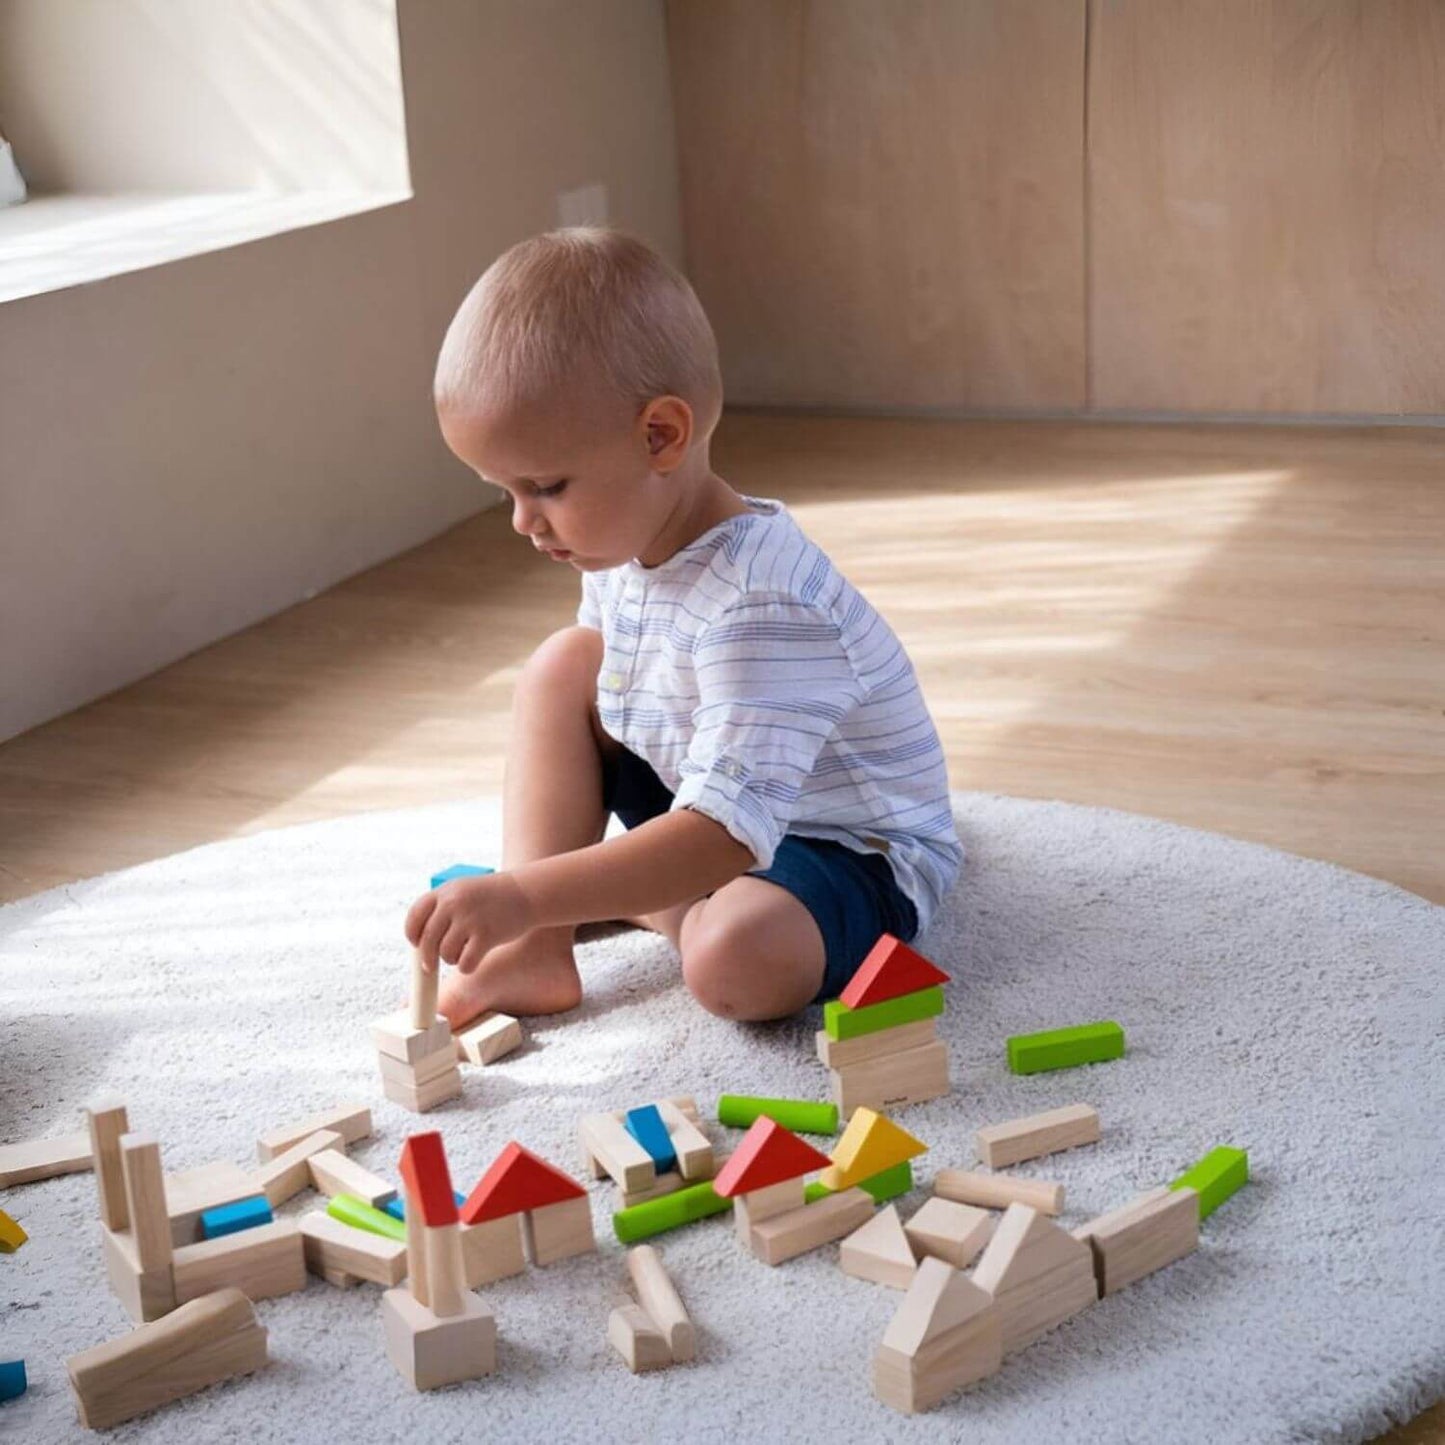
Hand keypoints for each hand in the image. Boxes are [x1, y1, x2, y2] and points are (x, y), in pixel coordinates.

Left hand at [404, 872, 534, 973]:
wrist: (527, 892)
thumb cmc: (493, 896)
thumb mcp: (463, 890)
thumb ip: (442, 908)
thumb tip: (420, 943)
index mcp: (445, 891)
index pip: (415, 916)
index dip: (412, 934)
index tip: (416, 943)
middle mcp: (454, 903)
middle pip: (427, 940)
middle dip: (427, 958)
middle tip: (430, 967)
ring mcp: (469, 919)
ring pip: (445, 954)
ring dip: (452, 959)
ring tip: (464, 952)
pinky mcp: (486, 936)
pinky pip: (464, 964)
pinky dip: (467, 967)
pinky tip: (475, 959)